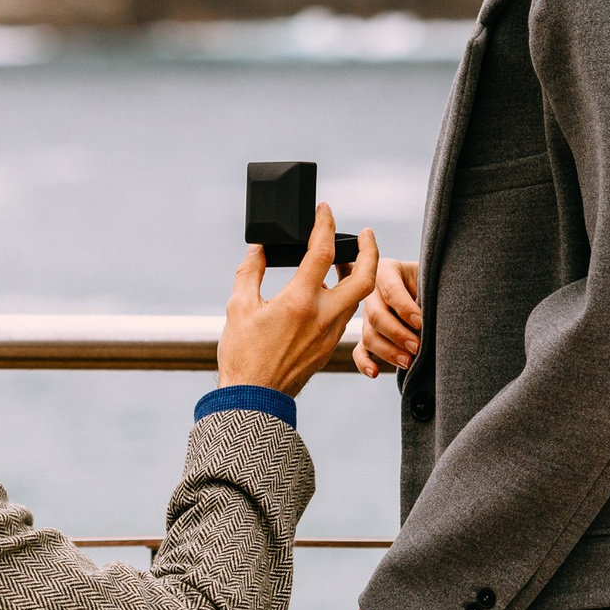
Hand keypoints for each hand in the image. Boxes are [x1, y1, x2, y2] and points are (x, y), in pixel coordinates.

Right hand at [216, 204, 378, 397]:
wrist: (255, 399)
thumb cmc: (243, 355)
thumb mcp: (238, 307)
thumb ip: (250, 272)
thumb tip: (258, 248)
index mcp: (300, 301)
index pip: (322, 251)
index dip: (326, 224)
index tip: (325, 210)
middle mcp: (323, 316)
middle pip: (365, 277)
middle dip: (371, 250)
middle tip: (366, 233)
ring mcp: (330, 334)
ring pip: (359, 297)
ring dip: (358, 273)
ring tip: (343, 258)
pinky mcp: (329, 347)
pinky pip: (347, 315)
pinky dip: (346, 296)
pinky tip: (331, 290)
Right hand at [353, 258, 421, 377]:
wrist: (428, 288)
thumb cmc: (431, 281)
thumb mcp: (429, 279)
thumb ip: (428, 293)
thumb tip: (428, 320)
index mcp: (387, 271)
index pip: (390, 290)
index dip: (404, 308)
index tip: (420, 323)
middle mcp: (372, 293)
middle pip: (376, 315)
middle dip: (397, 334)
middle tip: (417, 347)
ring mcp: (368, 315)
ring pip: (369, 336)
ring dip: (387, 351)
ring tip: (408, 362)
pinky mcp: (368, 334)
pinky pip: (360, 350)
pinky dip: (364, 363)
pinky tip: (375, 372)